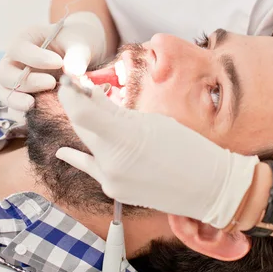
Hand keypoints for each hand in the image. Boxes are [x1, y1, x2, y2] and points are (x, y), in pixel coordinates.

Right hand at [0, 12, 106, 117]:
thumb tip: (74, 73)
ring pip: (5, 94)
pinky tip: (39, 115)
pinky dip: (23, 115)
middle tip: (51, 83)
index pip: (18, 49)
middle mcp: (16, 62)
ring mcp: (17, 82)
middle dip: (26, 82)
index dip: (34, 57)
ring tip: (36, 104)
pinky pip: (15, 110)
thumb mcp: (80, 43)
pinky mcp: (24, 99)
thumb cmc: (77, 44)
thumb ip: (77, 55)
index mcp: (26, 40)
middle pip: (4, 74)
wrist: (84, 58)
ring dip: (18, 102)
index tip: (58, 62)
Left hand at [56, 84, 259, 227]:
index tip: (68, 80)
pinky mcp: (113, 192)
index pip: (80, 111)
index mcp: (124, 137)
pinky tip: (64, 152)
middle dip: (76, 104)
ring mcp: (110, 180)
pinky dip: (81, 157)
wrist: (208, 188)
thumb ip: (117, 111)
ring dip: (86, 126)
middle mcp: (110, 161)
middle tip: (76, 89)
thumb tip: (91, 95)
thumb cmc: (187, 147)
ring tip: (87, 106)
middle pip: (80, 125)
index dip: (70, 93)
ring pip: (88, 145)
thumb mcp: (151, 121)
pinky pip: (93, 168)